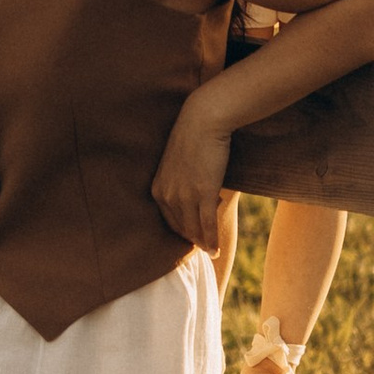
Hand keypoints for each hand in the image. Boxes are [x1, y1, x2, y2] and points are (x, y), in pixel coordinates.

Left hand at [151, 93, 234, 250]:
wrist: (203, 121)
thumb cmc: (194, 137)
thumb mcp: (178, 162)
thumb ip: (180, 179)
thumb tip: (192, 189)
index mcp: (158, 188)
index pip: (169, 220)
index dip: (182, 230)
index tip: (192, 236)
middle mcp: (167, 195)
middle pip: (181, 227)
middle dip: (192, 238)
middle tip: (203, 247)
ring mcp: (184, 196)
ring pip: (194, 229)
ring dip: (203, 243)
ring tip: (210, 252)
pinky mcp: (202, 194)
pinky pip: (206, 225)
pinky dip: (211, 241)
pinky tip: (215, 250)